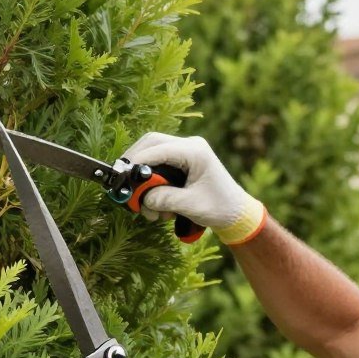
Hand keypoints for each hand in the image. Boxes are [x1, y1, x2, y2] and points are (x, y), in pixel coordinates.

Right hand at [124, 133, 266, 245]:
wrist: (237, 213)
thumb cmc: (220, 208)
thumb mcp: (191, 206)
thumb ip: (165, 199)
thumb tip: (142, 197)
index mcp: (195, 151)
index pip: (157, 148)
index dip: (136, 161)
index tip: (121, 176)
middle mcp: (190, 146)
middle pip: (151, 144)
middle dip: (135, 163)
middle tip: (125, 183)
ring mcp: (186, 152)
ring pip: (153, 154)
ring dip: (145, 178)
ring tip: (148, 206)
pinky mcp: (183, 162)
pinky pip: (160, 165)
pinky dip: (153, 183)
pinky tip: (157, 205)